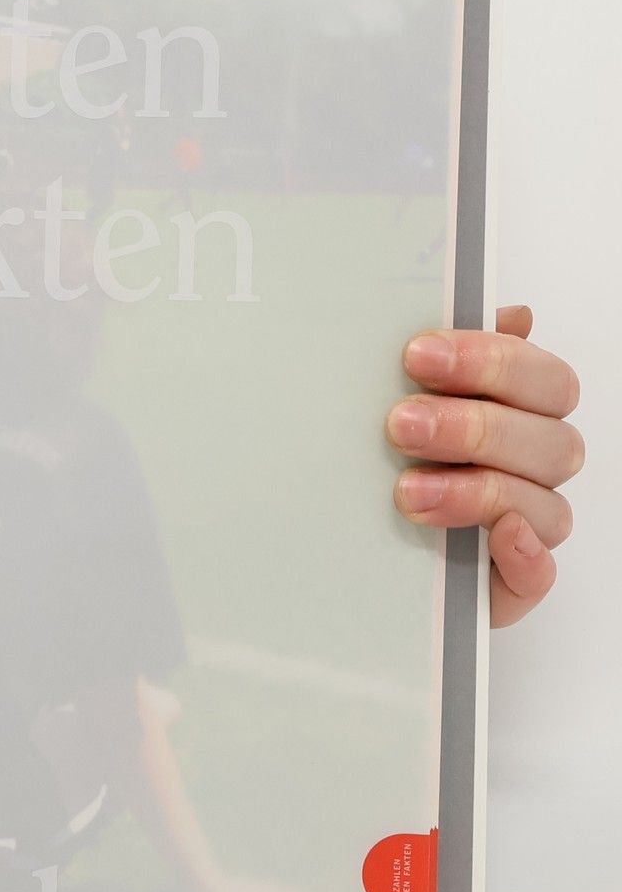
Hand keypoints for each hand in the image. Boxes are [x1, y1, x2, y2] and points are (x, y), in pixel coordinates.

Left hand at [387, 306, 582, 627]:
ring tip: (406, 490)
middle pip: (548, 439)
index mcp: (518, 411)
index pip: (540, 378)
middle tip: (399, 423)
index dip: (490, 361)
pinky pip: (540, 572)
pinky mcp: (510, 579)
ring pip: (544, 504)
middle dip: (472, 426)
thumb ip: (443, 357)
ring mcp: (526, 524)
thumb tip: (511, 312)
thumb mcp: (391, 396)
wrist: (342, 543)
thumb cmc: (378, 456)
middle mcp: (531, 465)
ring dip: (477, 491)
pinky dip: (524, 555)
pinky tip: (495, 537)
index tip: (418, 354)